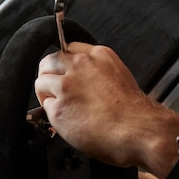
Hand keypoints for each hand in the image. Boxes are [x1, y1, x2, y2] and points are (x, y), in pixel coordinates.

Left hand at [35, 42, 178, 173]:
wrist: (138, 130)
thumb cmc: (134, 113)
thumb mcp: (119, 76)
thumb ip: (98, 72)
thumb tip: (84, 80)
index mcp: (99, 55)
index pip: (68, 48)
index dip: (64, 64)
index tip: (64, 73)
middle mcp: (81, 66)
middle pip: (49, 61)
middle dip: (49, 75)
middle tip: (55, 89)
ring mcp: (67, 85)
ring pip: (41, 81)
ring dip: (47, 94)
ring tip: (60, 105)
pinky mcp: (58, 107)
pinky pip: (44, 106)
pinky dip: (51, 113)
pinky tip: (66, 119)